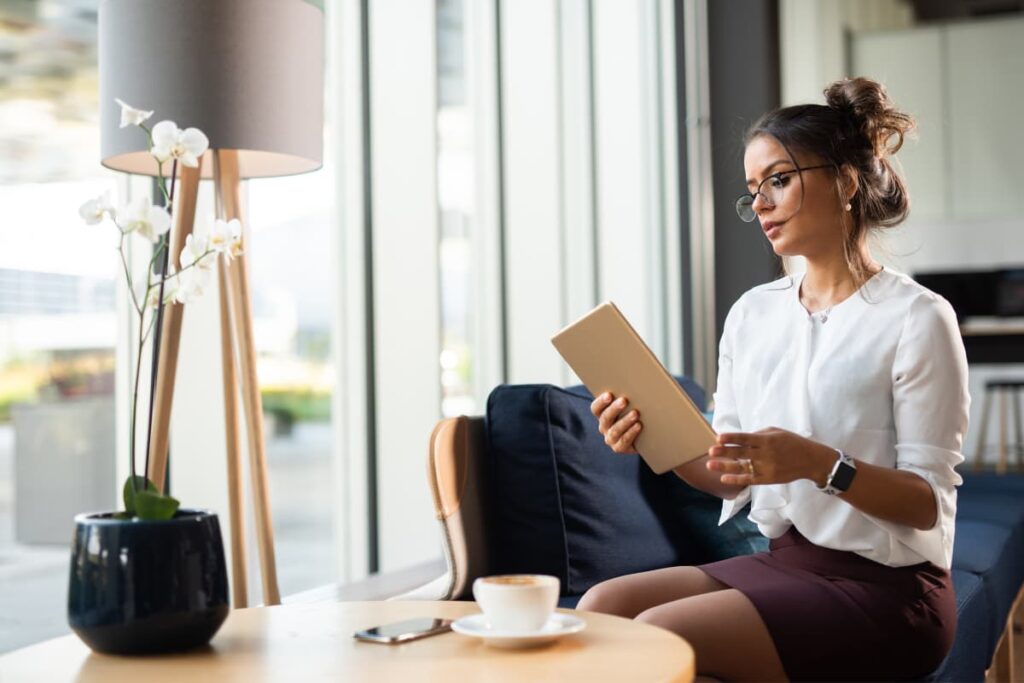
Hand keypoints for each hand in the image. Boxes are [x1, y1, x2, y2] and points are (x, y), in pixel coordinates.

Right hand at [590, 392, 641, 453]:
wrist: (646, 436)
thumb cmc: (638, 414)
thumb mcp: (631, 404)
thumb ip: (628, 396)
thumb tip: (636, 382)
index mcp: (602, 414)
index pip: (596, 408)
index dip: (601, 402)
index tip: (609, 394)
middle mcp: (604, 427)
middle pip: (605, 418)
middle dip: (614, 409)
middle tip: (624, 400)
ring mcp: (611, 438)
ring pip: (615, 430)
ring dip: (625, 421)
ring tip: (635, 413)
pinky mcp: (619, 447)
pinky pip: (624, 441)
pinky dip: (631, 433)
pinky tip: (639, 425)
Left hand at [705, 427, 833, 486]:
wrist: (810, 460)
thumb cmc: (791, 442)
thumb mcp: (776, 432)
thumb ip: (757, 434)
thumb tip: (738, 438)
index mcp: (767, 440)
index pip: (746, 438)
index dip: (732, 438)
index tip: (718, 438)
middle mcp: (766, 454)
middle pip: (741, 453)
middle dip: (725, 452)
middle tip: (710, 451)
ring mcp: (767, 468)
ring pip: (742, 468)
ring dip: (725, 467)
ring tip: (710, 465)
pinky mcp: (768, 479)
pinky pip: (750, 479)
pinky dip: (736, 480)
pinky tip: (724, 478)